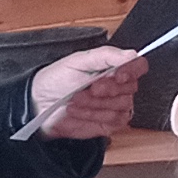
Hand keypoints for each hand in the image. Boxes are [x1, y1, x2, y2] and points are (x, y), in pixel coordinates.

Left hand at [28, 45, 148, 138]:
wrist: (40, 105)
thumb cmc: (56, 80)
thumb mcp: (78, 61)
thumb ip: (107, 55)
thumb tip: (132, 54)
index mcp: (113, 67)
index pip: (138, 66)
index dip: (132, 71)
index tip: (118, 76)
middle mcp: (117, 86)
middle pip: (130, 88)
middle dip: (107, 89)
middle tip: (89, 88)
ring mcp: (115, 105)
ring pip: (122, 105)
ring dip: (95, 104)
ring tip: (76, 99)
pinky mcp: (110, 123)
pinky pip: (115, 121)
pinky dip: (94, 116)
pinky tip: (79, 111)